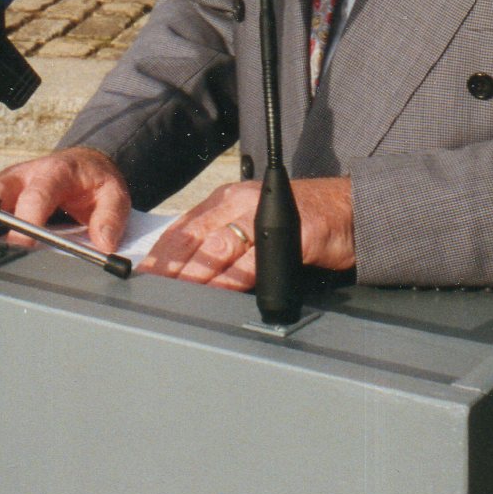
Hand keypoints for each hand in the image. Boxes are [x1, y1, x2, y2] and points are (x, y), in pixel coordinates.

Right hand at [0, 147, 131, 252]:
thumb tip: (103, 243)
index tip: (23, 244)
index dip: (27, 219)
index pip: (37, 195)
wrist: (84, 164)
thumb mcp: (114, 194)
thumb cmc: (94, 182)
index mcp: (55, 173)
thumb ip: (111, 218)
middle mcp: (24, 175)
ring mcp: (7, 183)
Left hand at [140, 176, 354, 289]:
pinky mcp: (291, 233)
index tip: (141, 277)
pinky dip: (234, 278)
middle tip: (149, 289)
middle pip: (194, 236)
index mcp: (229, 200)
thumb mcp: (256, 223)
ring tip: (175, 293)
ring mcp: (265, 215)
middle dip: (168, 266)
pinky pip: (255, 260)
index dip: (160, 253)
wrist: (352, 211)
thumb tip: (188, 270)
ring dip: (193, 273)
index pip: (183, 227)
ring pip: (218, 247)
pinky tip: (219, 292)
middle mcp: (242, 202)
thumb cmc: (304, 220)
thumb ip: (225, 242)